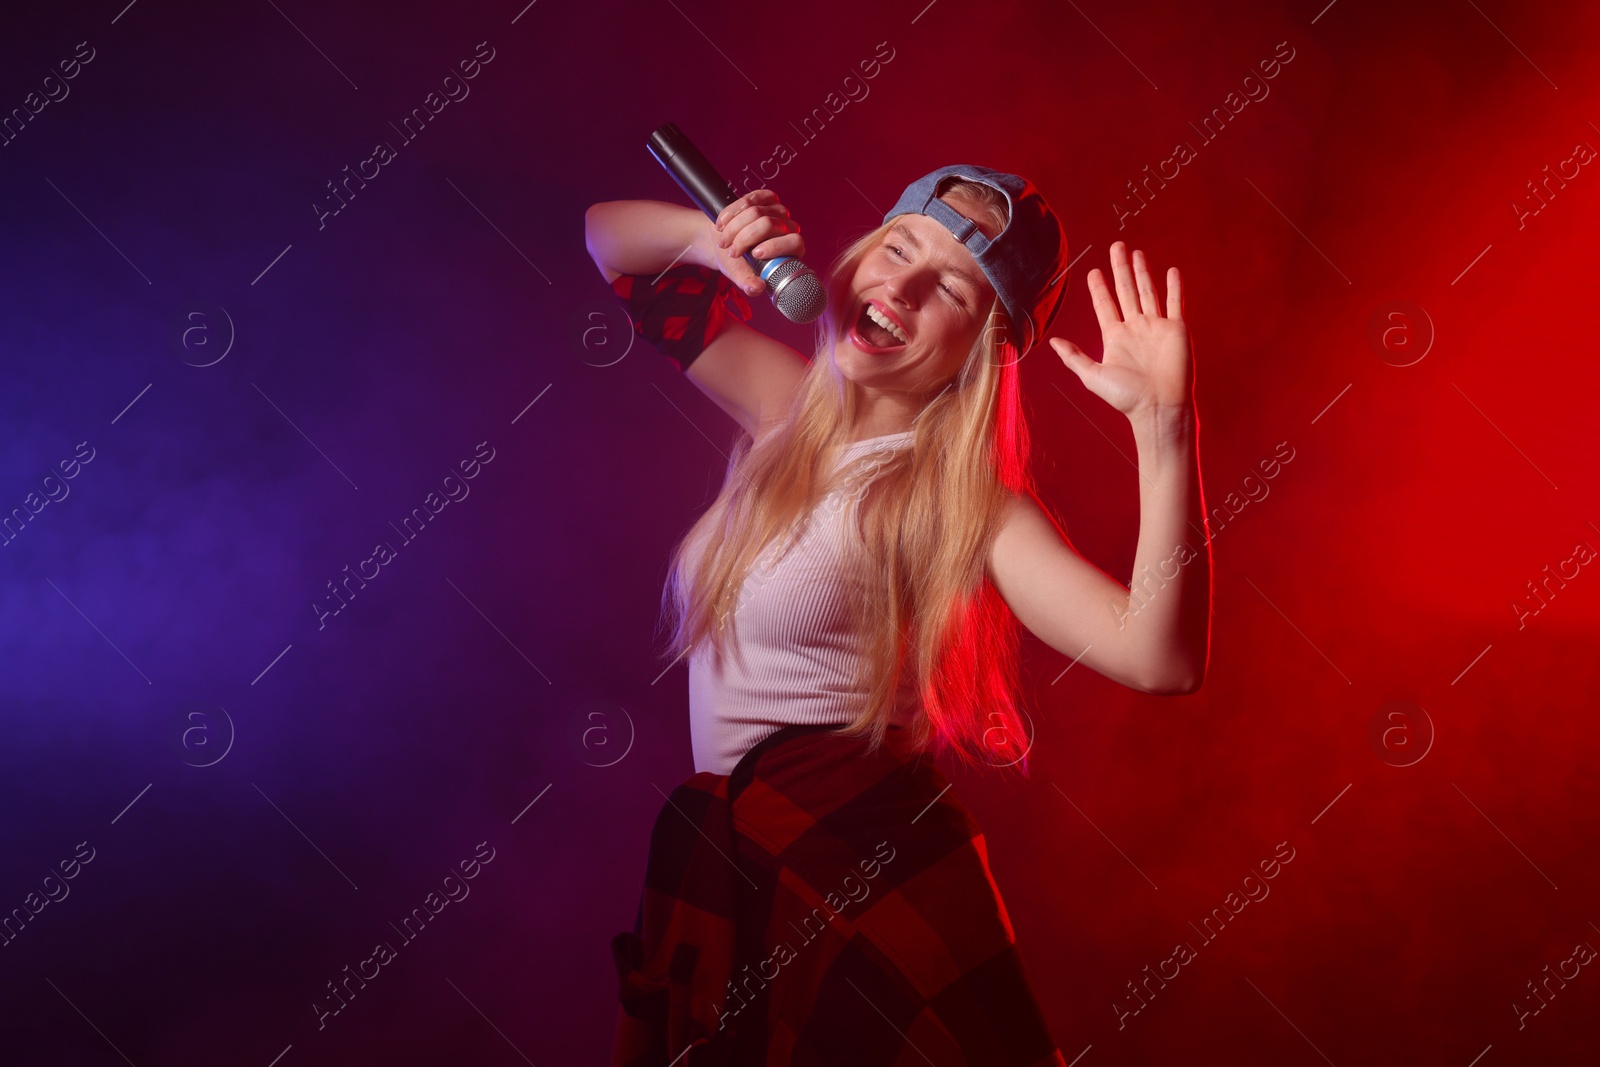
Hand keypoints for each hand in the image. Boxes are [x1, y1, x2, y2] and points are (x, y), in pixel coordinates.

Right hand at [696, 189, 804, 295]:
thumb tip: (757, 288)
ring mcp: (778, 210)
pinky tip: (724, 222)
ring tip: (723, 240)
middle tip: (730, 251)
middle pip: (768, 224)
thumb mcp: (741, 276)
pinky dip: (732, 211)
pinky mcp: (766, 198)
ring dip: (733, 227)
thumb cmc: (737, 262)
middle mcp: (788, 227)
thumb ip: (749, 284)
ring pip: (755, 211)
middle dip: (743, 237)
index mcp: (792, 249)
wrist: (722, 244)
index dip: (775, 247)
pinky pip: (749, 199)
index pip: (794, 242)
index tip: (754, 254)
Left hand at [1050, 242, 1191, 418]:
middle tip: (1116, 246)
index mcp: (1114, 337)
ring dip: (1142, 272)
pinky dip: (1174, 286)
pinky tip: (1170, 271)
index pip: (1105, 305)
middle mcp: (1135, 328)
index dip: (1099, 288)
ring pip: (1147, 291)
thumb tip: (1053, 342)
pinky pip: (1174, 302)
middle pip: (1125, 291)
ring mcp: (1156, 327)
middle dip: (1120, 268)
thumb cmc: (1126, 396)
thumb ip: (1074, 357)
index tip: (1093, 271)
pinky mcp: (1176, 329)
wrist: (1158, 406)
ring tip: (1136, 252)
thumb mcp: (1092, 376)